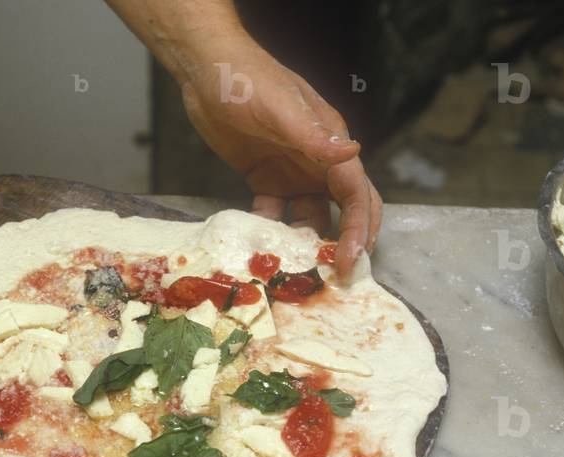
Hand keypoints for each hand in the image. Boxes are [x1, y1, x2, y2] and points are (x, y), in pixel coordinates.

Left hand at [178, 41, 381, 276]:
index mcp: (331, 146)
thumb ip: (314, 136)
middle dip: (342, 243)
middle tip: (332, 278)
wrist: (204, 72)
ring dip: (302, 242)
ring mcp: (291, 173)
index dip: (358, 229)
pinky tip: (255, 241)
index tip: (349, 261)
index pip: (357, 195)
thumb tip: (354, 153)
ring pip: (307, 218)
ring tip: (289, 267)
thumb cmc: (247, 80)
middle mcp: (317, 163)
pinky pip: (273, 214)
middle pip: (342, 211)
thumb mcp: (280, 108)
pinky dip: (268, 229)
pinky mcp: (263, 179)